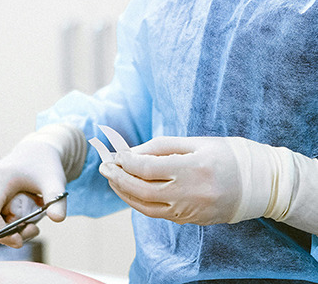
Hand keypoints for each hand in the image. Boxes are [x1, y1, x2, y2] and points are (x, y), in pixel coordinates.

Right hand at [0, 139, 67, 247]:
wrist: (37, 151)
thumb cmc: (45, 165)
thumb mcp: (55, 182)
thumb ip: (57, 201)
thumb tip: (57, 219)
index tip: (19, 241)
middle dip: (9, 233)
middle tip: (34, 229)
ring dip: (8, 228)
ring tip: (32, 218)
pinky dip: (5, 221)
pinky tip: (24, 213)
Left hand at [98, 136, 241, 224]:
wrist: (260, 183)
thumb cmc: (227, 155)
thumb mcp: (195, 143)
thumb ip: (161, 147)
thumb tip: (130, 152)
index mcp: (192, 168)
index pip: (147, 167)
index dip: (126, 161)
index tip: (114, 154)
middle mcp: (190, 193)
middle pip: (141, 189)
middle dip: (118, 178)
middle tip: (104, 167)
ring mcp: (191, 210)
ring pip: (146, 206)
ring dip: (124, 193)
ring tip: (112, 178)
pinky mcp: (192, 220)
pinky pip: (158, 214)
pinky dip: (139, 203)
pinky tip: (130, 191)